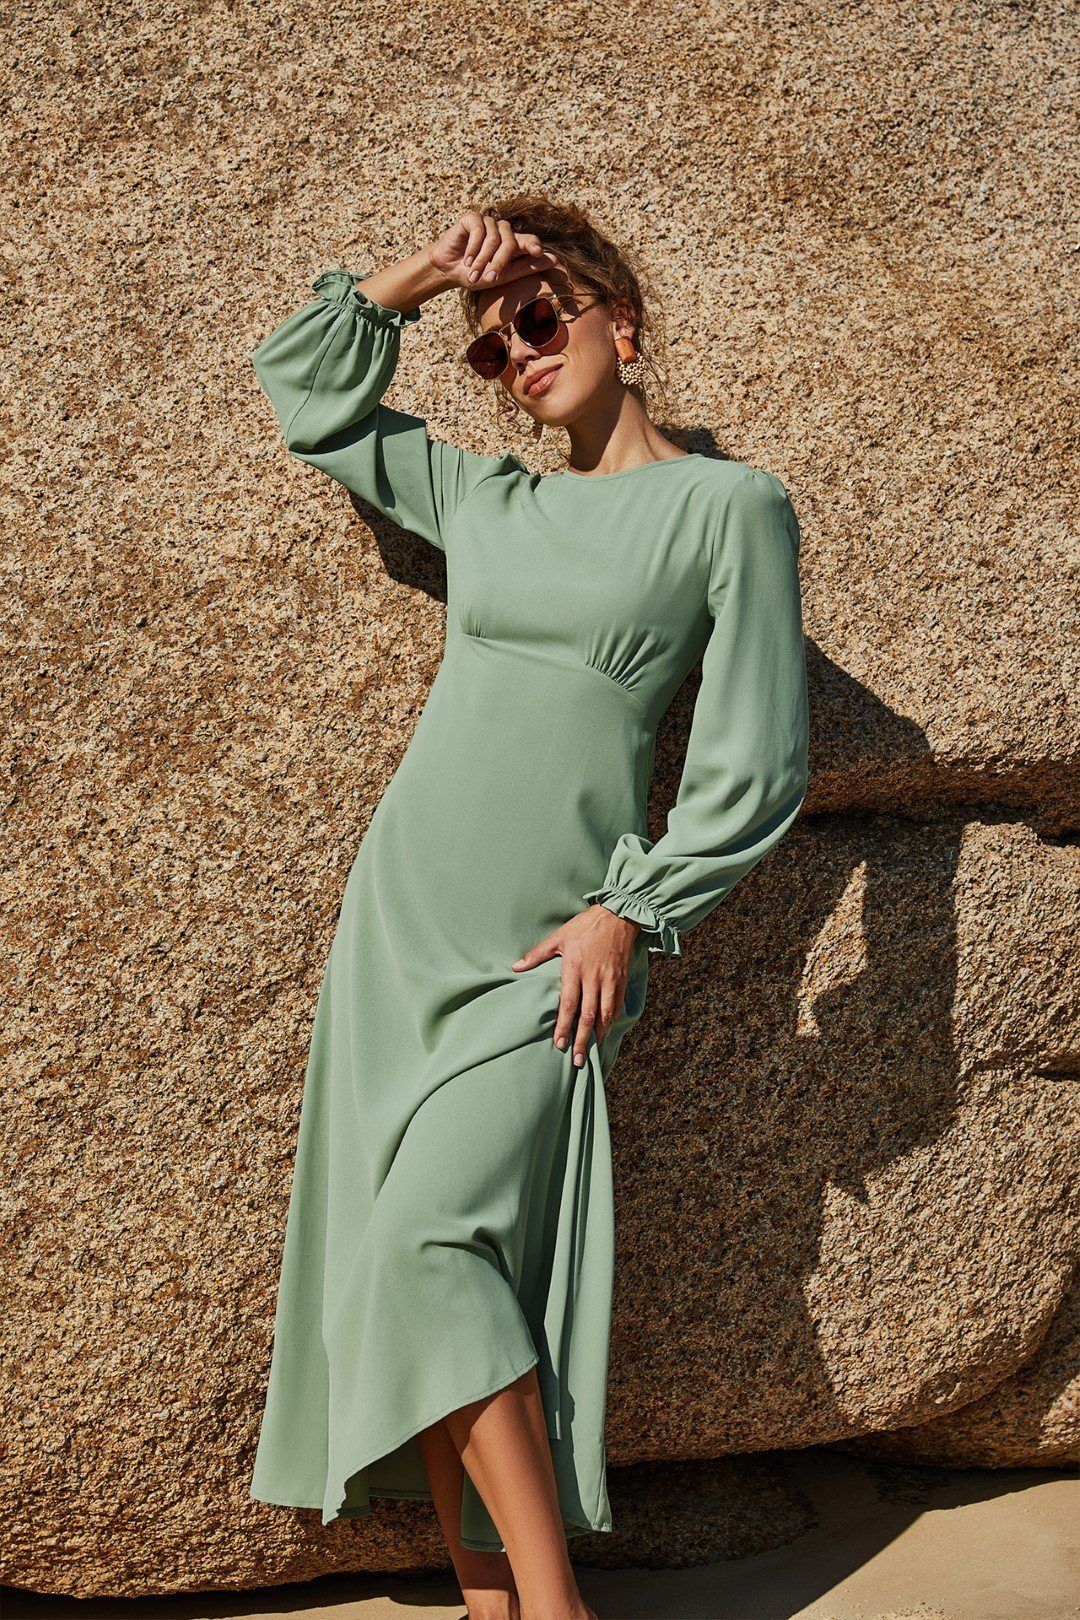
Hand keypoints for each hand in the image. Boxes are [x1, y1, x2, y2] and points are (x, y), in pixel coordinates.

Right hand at [427, 211, 559, 290]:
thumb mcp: (503, 276)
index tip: (537, 251)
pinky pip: (479, 230)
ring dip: (482, 259)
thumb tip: (555, 260)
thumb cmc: (477, 275)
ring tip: (472, 272)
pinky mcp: (473, 217)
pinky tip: (466, 258)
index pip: (529, 240)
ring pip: (494, 238)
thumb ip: (527, 267)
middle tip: (488, 278)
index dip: (534, 244)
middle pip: (510, 242)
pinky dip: (473, 247)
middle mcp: (503, 231)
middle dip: (499, 262)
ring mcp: (488, 222)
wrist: (449, 270)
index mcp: (514, 245)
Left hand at [512, 905, 641, 1067]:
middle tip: (575, 1059)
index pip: (569, 1004)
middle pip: (587, 1016)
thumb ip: (537, 954)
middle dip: (581, 1039)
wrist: (619, 916)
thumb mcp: (558, 937)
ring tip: (591, 1051)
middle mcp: (594, 978)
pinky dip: (612, 1020)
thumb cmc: (585, 925)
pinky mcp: (621, 979)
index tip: (558, 1042)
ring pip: (605, 1014)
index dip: (564, 1025)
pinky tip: (605, 1031)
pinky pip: (617, 1005)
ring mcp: (610, 980)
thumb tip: (515, 966)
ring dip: (598, 1034)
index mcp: (575, 968)